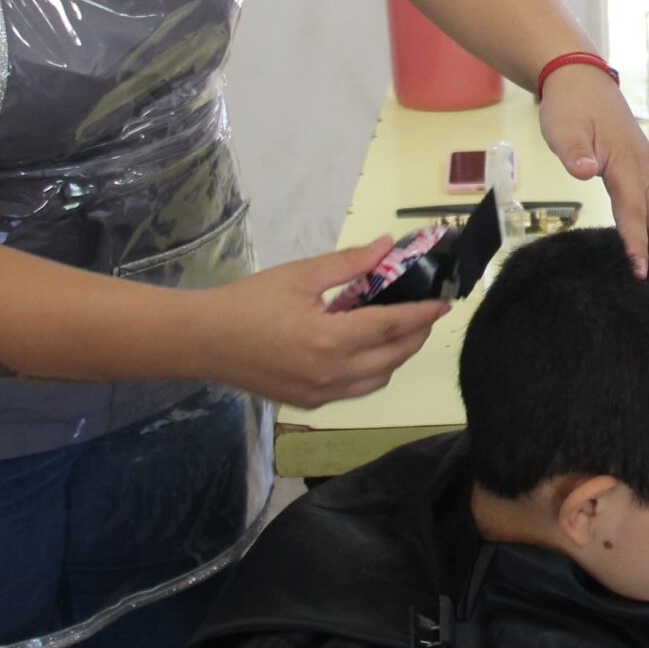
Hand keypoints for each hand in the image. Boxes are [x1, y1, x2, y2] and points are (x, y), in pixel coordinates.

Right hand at [195, 239, 447, 407]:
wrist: (204, 341)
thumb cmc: (249, 302)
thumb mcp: (300, 275)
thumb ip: (349, 263)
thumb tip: (386, 246)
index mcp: (330, 339)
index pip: (392, 327)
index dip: (422, 314)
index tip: (444, 302)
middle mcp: (332, 373)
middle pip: (394, 357)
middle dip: (417, 334)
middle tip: (425, 311)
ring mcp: (322, 393)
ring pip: (379, 378)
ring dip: (397, 355)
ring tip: (399, 328)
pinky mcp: (310, 402)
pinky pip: (357, 389)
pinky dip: (373, 370)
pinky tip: (367, 348)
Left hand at [537, 63, 648, 278]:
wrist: (581, 79)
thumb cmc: (571, 106)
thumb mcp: (564, 128)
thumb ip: (575, 152)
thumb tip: (586, 169)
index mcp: (626, 164)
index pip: (632, 213)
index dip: (637, 245)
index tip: (641, 274)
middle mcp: (645, 170)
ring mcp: (647, 169)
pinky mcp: (643, 169)